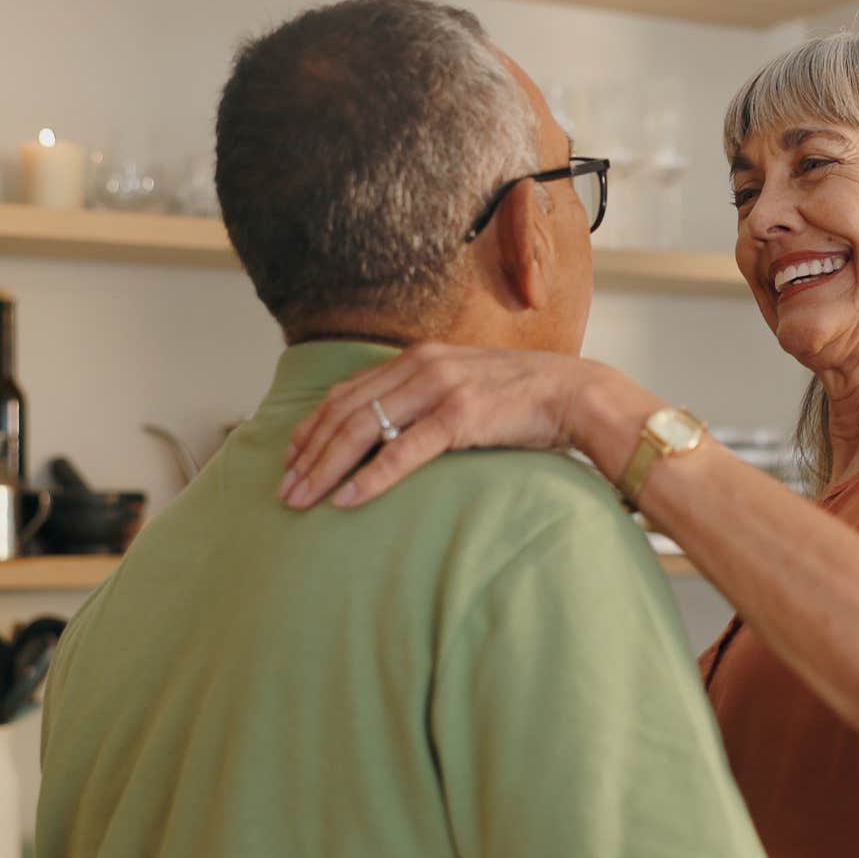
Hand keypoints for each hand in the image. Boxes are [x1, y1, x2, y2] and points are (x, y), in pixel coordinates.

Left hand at [279, 341, 587, 509]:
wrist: (575, 394)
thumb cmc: (524, 399)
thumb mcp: (466, 385)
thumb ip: (428, 397)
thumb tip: (396, 430)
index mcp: (418, 357)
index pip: (347, 393)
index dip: (312, 428)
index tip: (291, 460)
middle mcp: (421, 366)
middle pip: (344, 412)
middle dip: (308, 454)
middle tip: (283, 490)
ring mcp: (439, 389)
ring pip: (362, 430)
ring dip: (326, 468)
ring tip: (302, 499)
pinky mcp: (460, 415)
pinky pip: (402, 452)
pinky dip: (370, 478)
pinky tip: (346, 500)